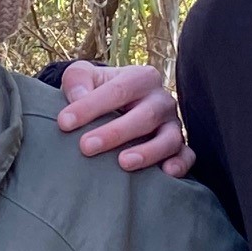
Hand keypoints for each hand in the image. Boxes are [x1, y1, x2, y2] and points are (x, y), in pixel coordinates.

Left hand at [56, 61, 193, 176]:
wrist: (117, 105)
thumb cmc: (98, 90)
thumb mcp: (85, 76)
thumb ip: (78, 80)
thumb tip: (78, 97)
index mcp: (141, 78)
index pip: (117, 90)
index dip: (90, 106)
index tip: (64, 123)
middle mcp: (161, 100)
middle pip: (144, 116)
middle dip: (115, 133)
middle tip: (86, 147)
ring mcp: (173, 124)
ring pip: (169, 138)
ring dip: (148, 152)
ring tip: (123, 163)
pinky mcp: (180, 147)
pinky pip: (187, 156)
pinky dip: (180, 164)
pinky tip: (165, 173)